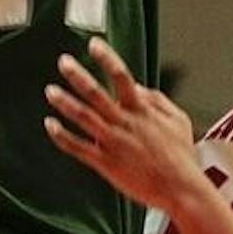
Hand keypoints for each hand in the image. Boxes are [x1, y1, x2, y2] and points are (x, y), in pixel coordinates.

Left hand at [44, 37, 198, 208]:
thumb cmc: (182, 157)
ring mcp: (112, 142)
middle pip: (95, 92)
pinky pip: (77, 147)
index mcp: (141, 110)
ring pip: (83, 117)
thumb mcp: (177, 119)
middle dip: (77, 75)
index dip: (106, 58)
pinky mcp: (105, 163)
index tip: (94, 45)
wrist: (180, 188)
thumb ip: (157, 100)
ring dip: (64, 102)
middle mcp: (124, 122)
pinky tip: (50, 125)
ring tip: (50, 90)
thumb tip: (138, 87)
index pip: (121, 76)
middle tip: (64, 62)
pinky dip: (61, 136)